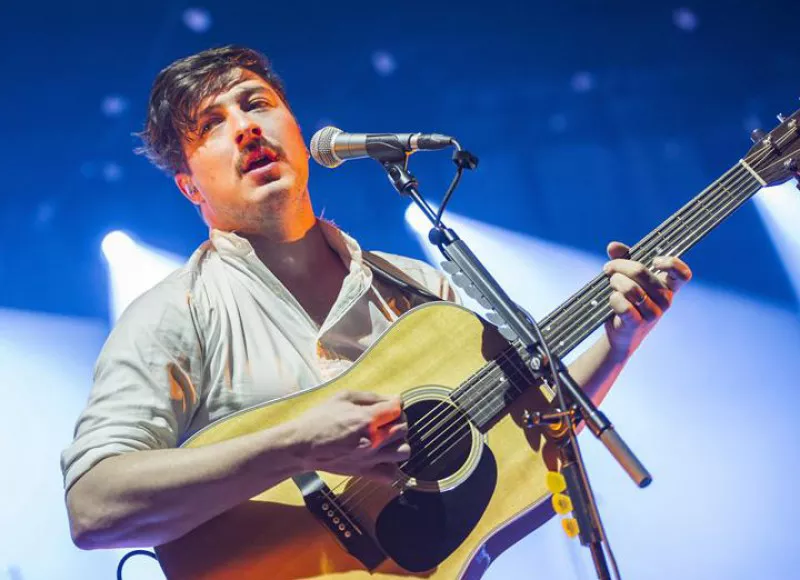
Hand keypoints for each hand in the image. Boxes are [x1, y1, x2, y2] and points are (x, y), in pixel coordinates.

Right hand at [290, 391, 409, 482]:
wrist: (302, 446)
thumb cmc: (319, 419)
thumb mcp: (343, 397)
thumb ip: (371, 397)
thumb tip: (393, 399)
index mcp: (367, 418)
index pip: (397, 408)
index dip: (396, 404)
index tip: (389, 404)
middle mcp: (372, 439)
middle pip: (404, 428)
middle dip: (398, 420)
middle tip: (387, 419)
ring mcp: (370, 458)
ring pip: (404, 452)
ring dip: (399, 442)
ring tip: (388, 438)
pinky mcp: (365, 472)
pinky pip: (391, 474)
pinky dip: (391, 466)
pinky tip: (382, 457)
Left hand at [602, 241, 691, 360]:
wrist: (621, 332)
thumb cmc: (627, 299)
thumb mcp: (627, 276)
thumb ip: (623, 258)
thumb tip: (613, 246)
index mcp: (668, 286)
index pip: (683, 274)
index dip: (672, 263)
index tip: (654, 260)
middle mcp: (665, 299)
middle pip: (642, 271)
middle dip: (620, 265)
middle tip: (609, 268)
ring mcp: (653, 313)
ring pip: (631, 288)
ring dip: (615, 282)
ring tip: (611, 283)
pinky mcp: (637, 324)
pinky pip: (624, 305)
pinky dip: (614, 299)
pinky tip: (612, 298)